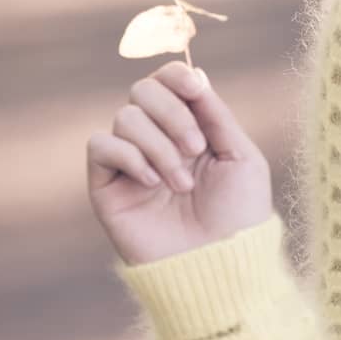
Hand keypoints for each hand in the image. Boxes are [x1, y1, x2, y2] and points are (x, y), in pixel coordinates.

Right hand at [87, 59, 272, 266]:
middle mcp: (156, 140)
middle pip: (142, 90)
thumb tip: (195, 73)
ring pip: (126, 117)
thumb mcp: (240, 157)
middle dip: (172, 112)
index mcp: (189, 128)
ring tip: (182, 184)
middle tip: (196, 148)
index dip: (176, 75)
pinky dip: (129, 156)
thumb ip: (215, 114)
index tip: (196, 89)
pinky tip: (153, 184)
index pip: (168, 82)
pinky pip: (100, 145)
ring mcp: (130, 163)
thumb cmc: (238, 216)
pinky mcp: (106, 186)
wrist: (219, 266)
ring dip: (160, 146)